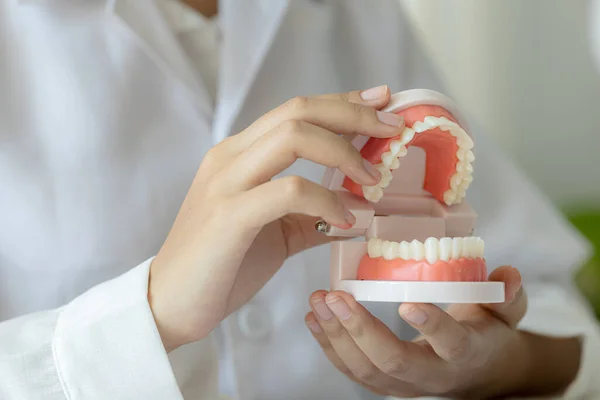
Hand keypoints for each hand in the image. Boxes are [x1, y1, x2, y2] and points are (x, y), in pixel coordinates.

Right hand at [148, 85, 406, 351]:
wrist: (170, 304)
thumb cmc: (222, 266)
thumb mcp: (274, 233)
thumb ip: (309, 217)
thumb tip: (355, 213)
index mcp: (239, 155)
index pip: (295, 111)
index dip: (342, 102)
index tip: (381, 101)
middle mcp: (230, 157)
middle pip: (298, 111)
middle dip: (352, 114)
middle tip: (392, 128)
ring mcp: (226, 183)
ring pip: (293, 136)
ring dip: (343, 152)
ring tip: (372, 179)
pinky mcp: (228, 216)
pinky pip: (288, 191)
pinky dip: (325, 200)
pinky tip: (346, 220)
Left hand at [306, 266, 581, 397]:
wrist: (479, 372)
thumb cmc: (488, 335)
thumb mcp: (505, 313)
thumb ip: (507, 295)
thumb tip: (508, 274)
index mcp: (464, 353)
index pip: (449, 344)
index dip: (430, 325)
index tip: (408, 303)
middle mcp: (432, 375)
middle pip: (393, 362)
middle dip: (361, 330)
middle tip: (336, 296)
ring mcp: (404, 384)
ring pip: (365, 371)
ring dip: (336, 336)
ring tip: (318, 301)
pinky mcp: (384, 383)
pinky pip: (352, 370)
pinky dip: (329, 346)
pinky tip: (314, 318)